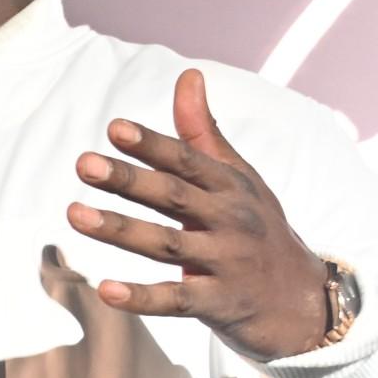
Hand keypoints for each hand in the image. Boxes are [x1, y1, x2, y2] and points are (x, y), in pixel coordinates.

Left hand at [68, 69, 338, 358]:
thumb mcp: (240, 179)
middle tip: (83, 164)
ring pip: (167, 244)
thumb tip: (188, 74)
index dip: (152, 145)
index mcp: (231, 186)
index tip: (114, 129)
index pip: (187, 161)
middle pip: (173, 196)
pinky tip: (106, 289)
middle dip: (128, 180)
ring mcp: (226, 262)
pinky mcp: (219, 303)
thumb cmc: (260, 231)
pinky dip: (142, 297)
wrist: (303, 301)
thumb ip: (204, 133)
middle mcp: (230, 219)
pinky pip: (176, 299)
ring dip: (120, 230)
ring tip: (75, 214)